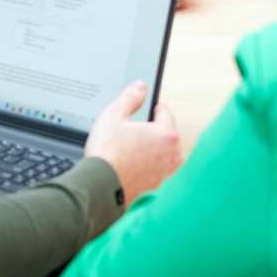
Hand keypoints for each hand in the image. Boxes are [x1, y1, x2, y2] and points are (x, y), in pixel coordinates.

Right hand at [85, 81, 181, 207]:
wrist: (101, 188)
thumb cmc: (108, 154)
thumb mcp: (113, 115)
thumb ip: (129, 97)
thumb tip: (140, 86)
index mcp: (167, 134)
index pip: (165, 111)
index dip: (152, 107)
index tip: (145, 109)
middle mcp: (174, 156)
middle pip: (166, 134)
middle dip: (152, 131)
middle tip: (131, 133)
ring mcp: (169, 175)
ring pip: (164, 154)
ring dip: (152, 151)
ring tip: (130, 152)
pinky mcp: (161, 189)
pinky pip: (159, 172)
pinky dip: (150, 169)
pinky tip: (132, 169)